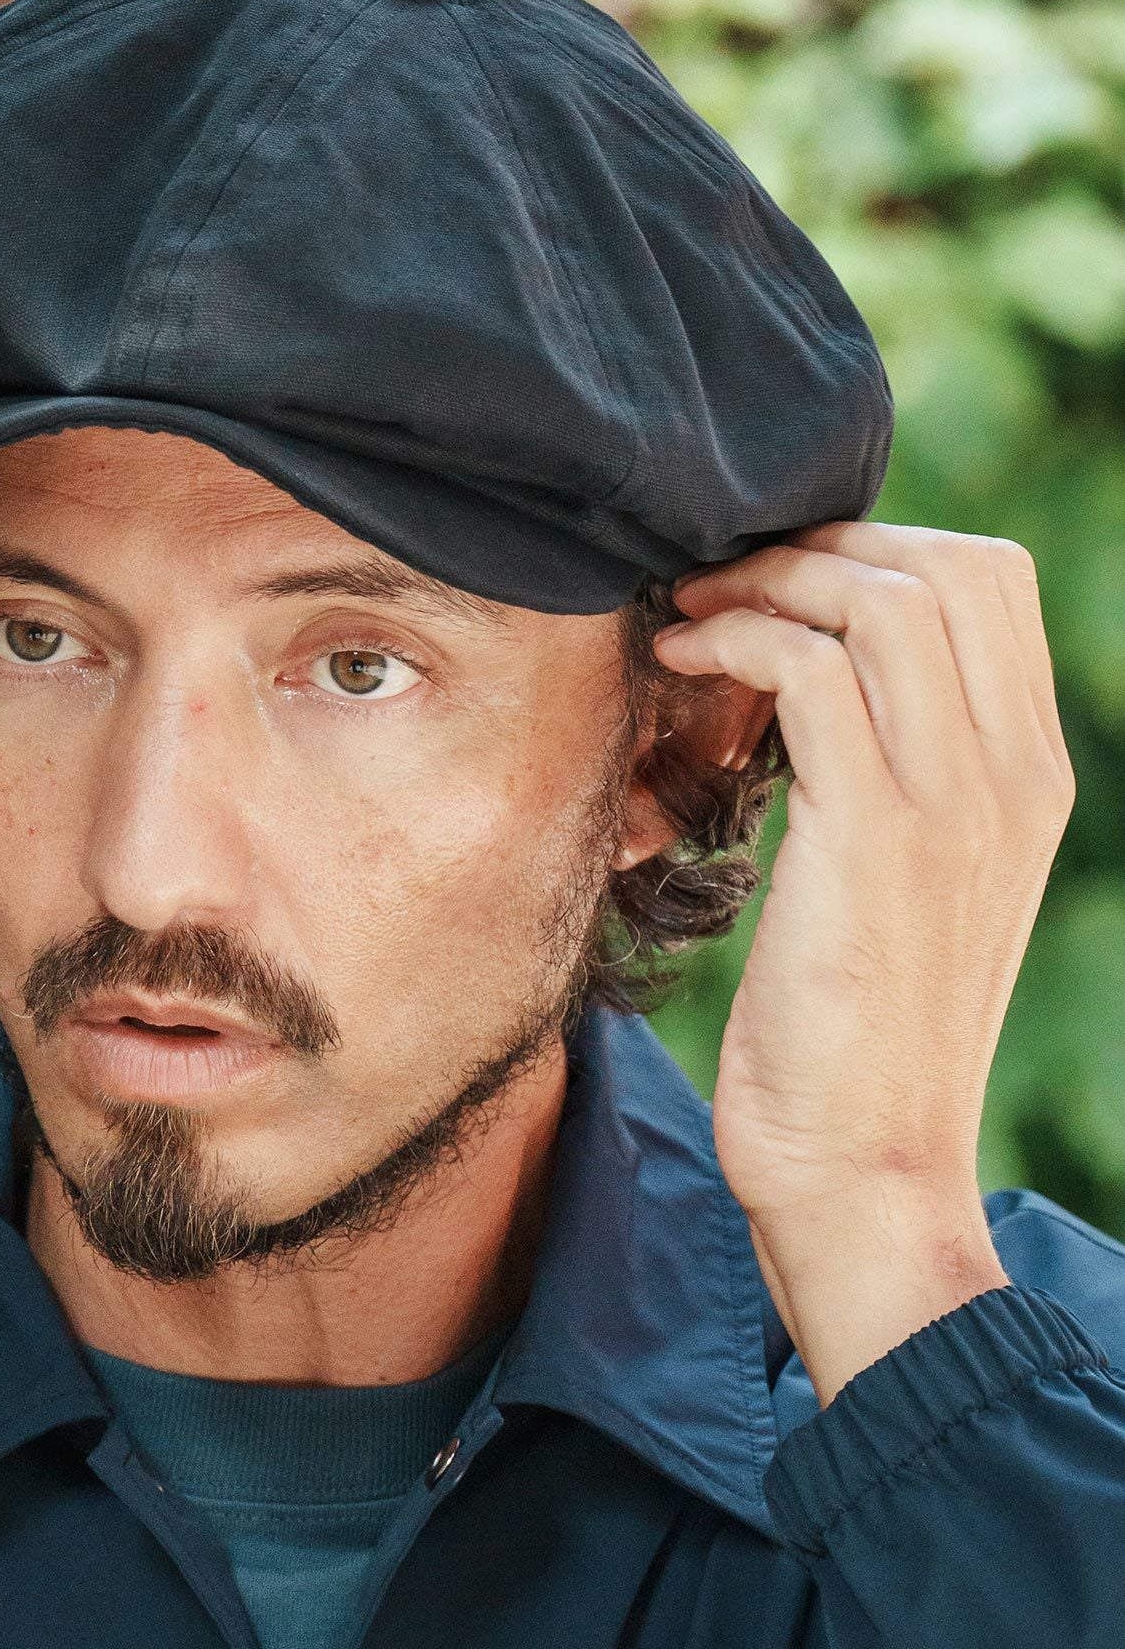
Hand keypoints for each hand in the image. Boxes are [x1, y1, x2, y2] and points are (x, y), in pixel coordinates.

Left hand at [653, 522, 1075, 1397]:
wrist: (864, 1168)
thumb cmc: (853, 1032)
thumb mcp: (900, 885)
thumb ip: (889, 776)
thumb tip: (807, 681)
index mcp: (1030, 776)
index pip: (989, 584)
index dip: (875, 547)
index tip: (778, 576)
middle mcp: (1013, 773)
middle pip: (947, 565)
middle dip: (819, 546)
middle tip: (726, 574)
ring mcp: (956, 801)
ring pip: (880, 600)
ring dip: (766, 581)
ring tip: (691, 608)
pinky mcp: (878, 836)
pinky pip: (811, 672)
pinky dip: (736, 638)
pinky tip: (683, 659)